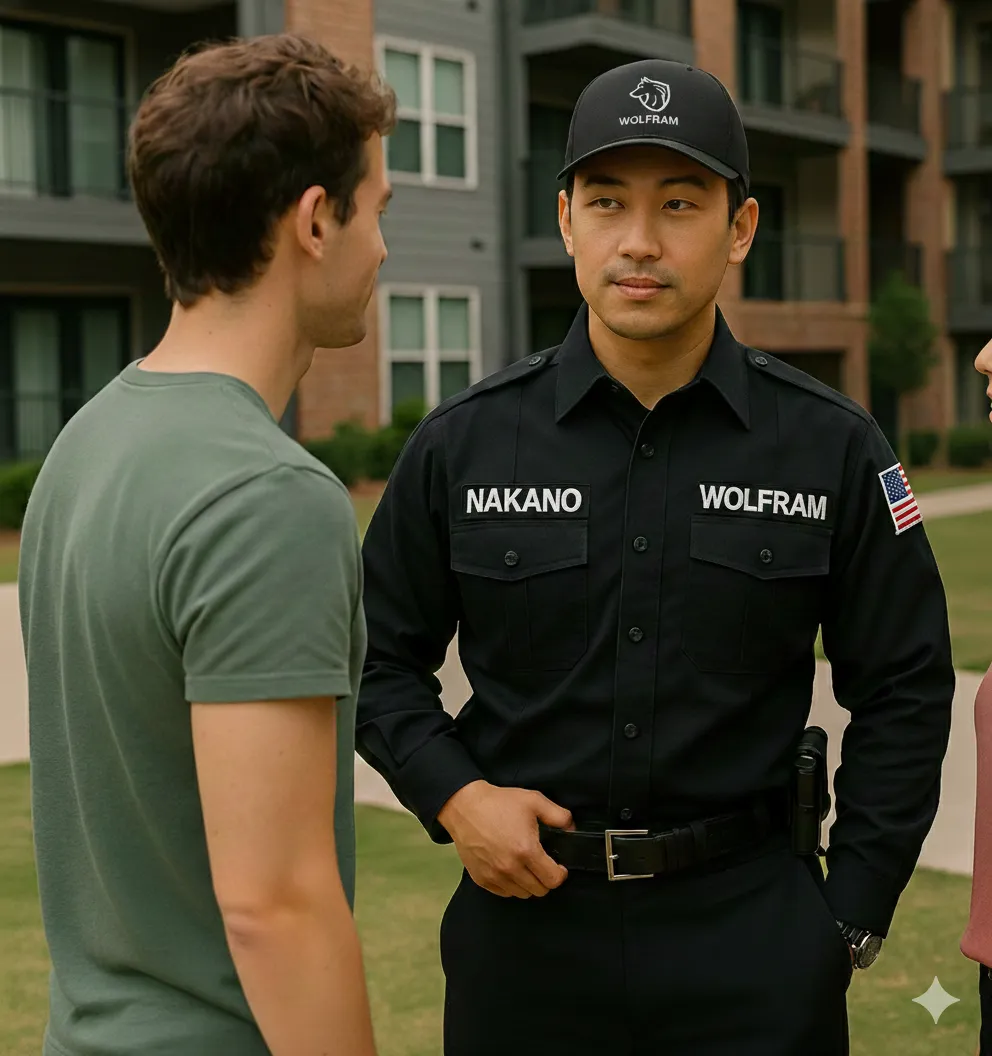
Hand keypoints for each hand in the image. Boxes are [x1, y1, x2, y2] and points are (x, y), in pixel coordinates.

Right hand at [437, 780, 574, 898]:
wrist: (465, 807)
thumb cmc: (499, 803)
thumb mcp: (533, 801)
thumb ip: (558, 815)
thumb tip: (572, 829)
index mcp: (526, 851)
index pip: (553, 880)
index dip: (560, 874)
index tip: (558, 867)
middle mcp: (511, 868)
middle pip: (539, 890)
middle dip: (545, 879)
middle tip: (542, 865)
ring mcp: (494, 876)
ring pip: (522, 894)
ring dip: (528, 884)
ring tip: (525, 867)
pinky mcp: (481, 879)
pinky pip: (504, 893)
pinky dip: (510, 885)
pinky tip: (510, 869)